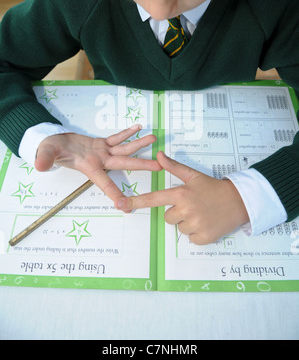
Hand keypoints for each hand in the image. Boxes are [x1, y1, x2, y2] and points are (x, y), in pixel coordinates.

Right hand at [35, 125, 160, 201]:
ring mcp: (102, 152)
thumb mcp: (46, 153)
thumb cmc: (48, 150)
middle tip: (159, 166)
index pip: (104, 183)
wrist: (51, 143)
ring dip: (139, 144)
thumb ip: (45, 159)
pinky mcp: (100, 143)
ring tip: (153, 138)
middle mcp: (100, 161)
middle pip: (124, 163)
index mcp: (89, 167)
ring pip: (124, 148)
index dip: (115, 194)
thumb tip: (39, 165)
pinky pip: (116, 138)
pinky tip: (138, 128)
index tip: (127, 207)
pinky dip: (126, 133)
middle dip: (142, 165)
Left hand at [115, 151, 248, 244]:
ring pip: (179, 228)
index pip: (153, 198)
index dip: (135, 201)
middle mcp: (185, 210)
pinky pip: (191, 239)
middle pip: (167, 217)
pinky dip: (198, 233)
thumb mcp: (194, 175)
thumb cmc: (213, 187)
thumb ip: (174, 166)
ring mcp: (195, 225)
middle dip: (177, 213)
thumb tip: (159, 155)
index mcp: (181, 194)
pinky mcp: (204, 238)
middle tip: (193, 206)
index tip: (120, 204)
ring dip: (188, 223)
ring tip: (202, 213)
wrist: (238, 201)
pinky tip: (207, 223)